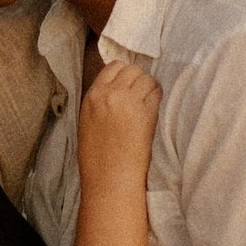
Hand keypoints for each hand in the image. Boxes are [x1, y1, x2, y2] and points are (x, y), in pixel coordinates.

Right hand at [76, 56, 158, 192]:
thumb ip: (100, 101)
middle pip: (132, 69)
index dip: (125, 74)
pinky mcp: (145, 113)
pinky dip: (157, 98)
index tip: (129, 86)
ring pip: (147, 78)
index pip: (113, 66)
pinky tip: (154, 111)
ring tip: (149, 103)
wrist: (109, 179)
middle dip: (139, 79)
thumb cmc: (97, 158)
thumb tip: (116, 88)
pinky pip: (156, 93)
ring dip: (150, 88)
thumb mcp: (88, 121)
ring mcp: (128, 102)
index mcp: (92, 96)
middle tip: (142, 95)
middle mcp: (109, 94)